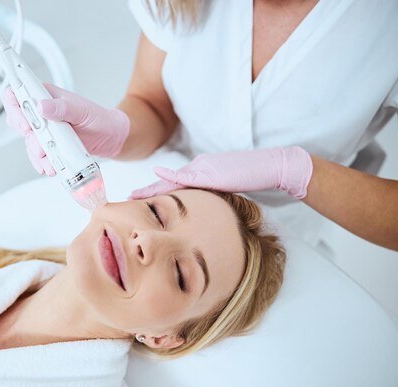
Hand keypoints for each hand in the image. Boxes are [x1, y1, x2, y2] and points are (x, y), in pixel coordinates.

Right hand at [1, 83, 129, 175]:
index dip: (14, 106)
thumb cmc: (97, 118)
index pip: (19, 93)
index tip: (24, 122)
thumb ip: (62, 107)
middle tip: (40, 145)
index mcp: (46, 96)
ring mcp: (44, 130)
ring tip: (51, 161)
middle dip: (27, 135)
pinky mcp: (48, 145)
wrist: (109, 137)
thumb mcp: (82, 110)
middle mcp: (41, 112)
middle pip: (18, 120)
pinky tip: (50, 166)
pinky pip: (37, 155)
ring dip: (36, 153)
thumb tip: (42, 106)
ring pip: (28, 141)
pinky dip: (42, 163)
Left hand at [130, 147, 313, 199]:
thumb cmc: (251, 178)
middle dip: (147, 191)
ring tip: (132, 197)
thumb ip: (209, 193)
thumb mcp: (226, 187)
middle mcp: (197, 167)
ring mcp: (202, 168)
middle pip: (166, 181)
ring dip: (151, 189)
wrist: (270, 166)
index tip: (138, 200)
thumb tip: (198, 209)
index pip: (173, 183)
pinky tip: (156, 175)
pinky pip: (185, 177)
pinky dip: (169, 178)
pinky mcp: (210, 171)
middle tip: (127, 199)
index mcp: (200, 172)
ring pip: (170, 180)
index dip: (154, 192)